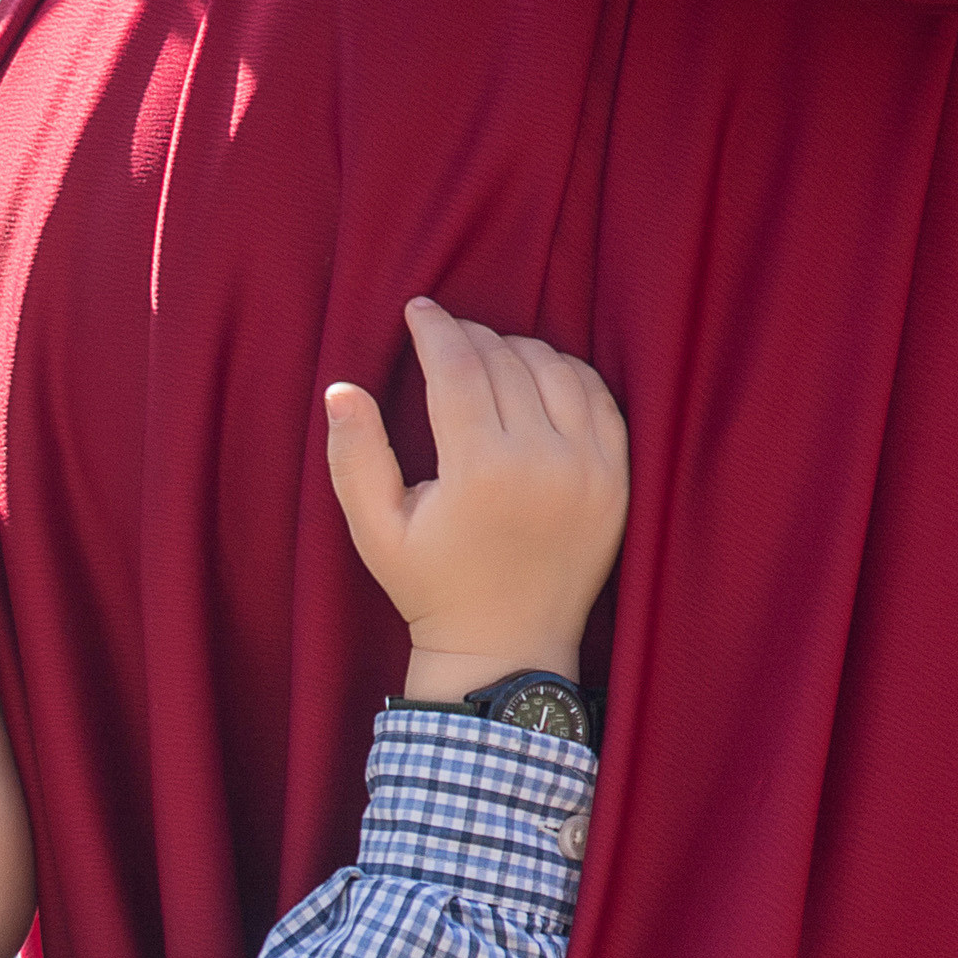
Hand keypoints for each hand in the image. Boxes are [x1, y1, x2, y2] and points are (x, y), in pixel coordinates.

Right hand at [325, 303, 628, 702]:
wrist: (507, 648)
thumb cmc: (431, 589)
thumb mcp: (375, 531)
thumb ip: (355, 458)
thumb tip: (341, 388)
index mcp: (480, 472)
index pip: (457, 366)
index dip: (434, 329)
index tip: (418, 310)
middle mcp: (542, 462)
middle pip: (505, 360)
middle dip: (469, 337)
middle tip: (445, 338)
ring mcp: (588, 469)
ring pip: (555, 368)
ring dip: (518, 349)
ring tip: (488, 357)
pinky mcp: (616, 479)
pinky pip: (597, 397)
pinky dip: (567, 374)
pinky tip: (538, 377)